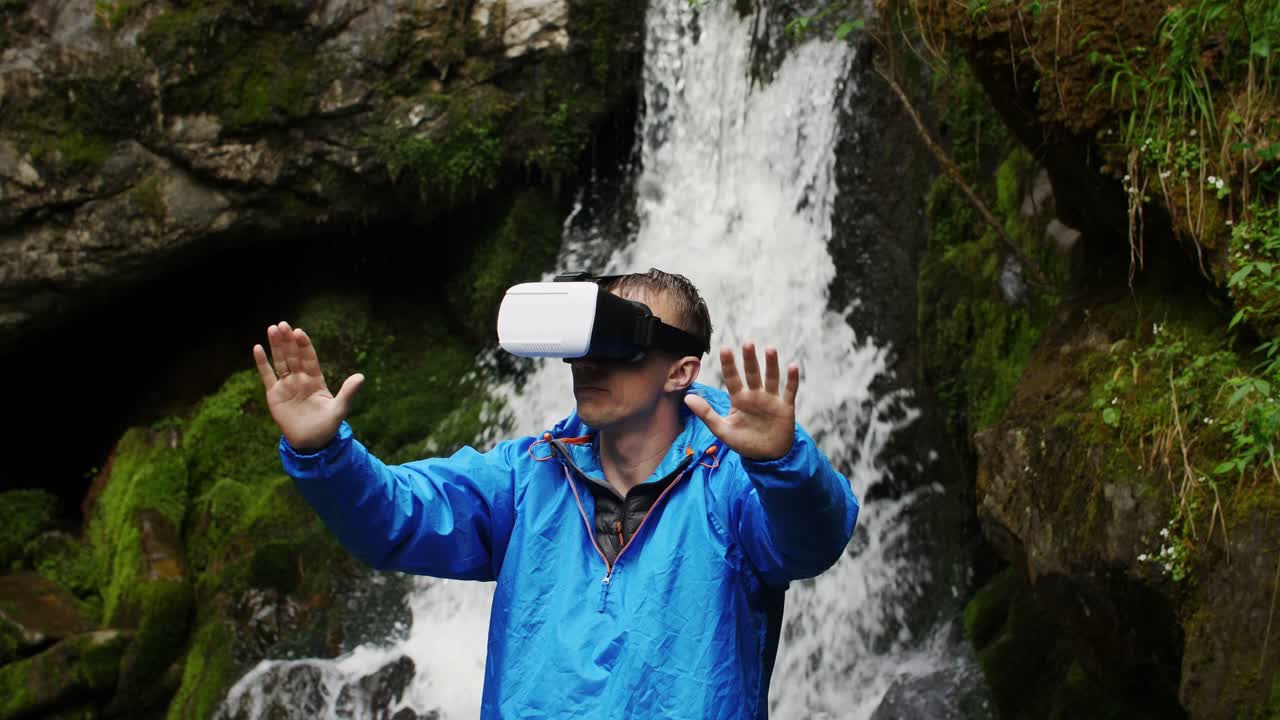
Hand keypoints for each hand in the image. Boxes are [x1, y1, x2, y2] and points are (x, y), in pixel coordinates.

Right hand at [252, 321, 363, 450]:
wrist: (310, 443)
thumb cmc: (327, 426)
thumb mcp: (339, 409)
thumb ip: (348, 393)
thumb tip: (361, 376)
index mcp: (316, 380)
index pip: (309, 358)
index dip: (304, 345)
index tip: (299, 332)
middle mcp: (300, 379)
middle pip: (293, 356)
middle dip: (288, 340)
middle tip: (283, 324)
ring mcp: (287, 385)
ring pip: (280, 361)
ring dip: (276, 346)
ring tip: (272, 328)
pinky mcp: (274, 394)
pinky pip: (267, 376)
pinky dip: (262, 362)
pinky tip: (257, 347)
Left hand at [684, 342, 796, 460]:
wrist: (767, 457)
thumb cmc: (744, 442)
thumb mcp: (723, 430)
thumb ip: (706, 413)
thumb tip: (687, 398)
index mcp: (739, 399)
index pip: (732, 378)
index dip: (729, 365)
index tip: (725, 348)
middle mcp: (755, 395)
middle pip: (752, 374)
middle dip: (750, 360)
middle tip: (747, 343)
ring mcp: (771, 399)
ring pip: (771, 378)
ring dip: (771, 364)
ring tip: (770, 349)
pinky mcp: (785, 407)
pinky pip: (789, 391)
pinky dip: (792, 380)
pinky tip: (793, 366)